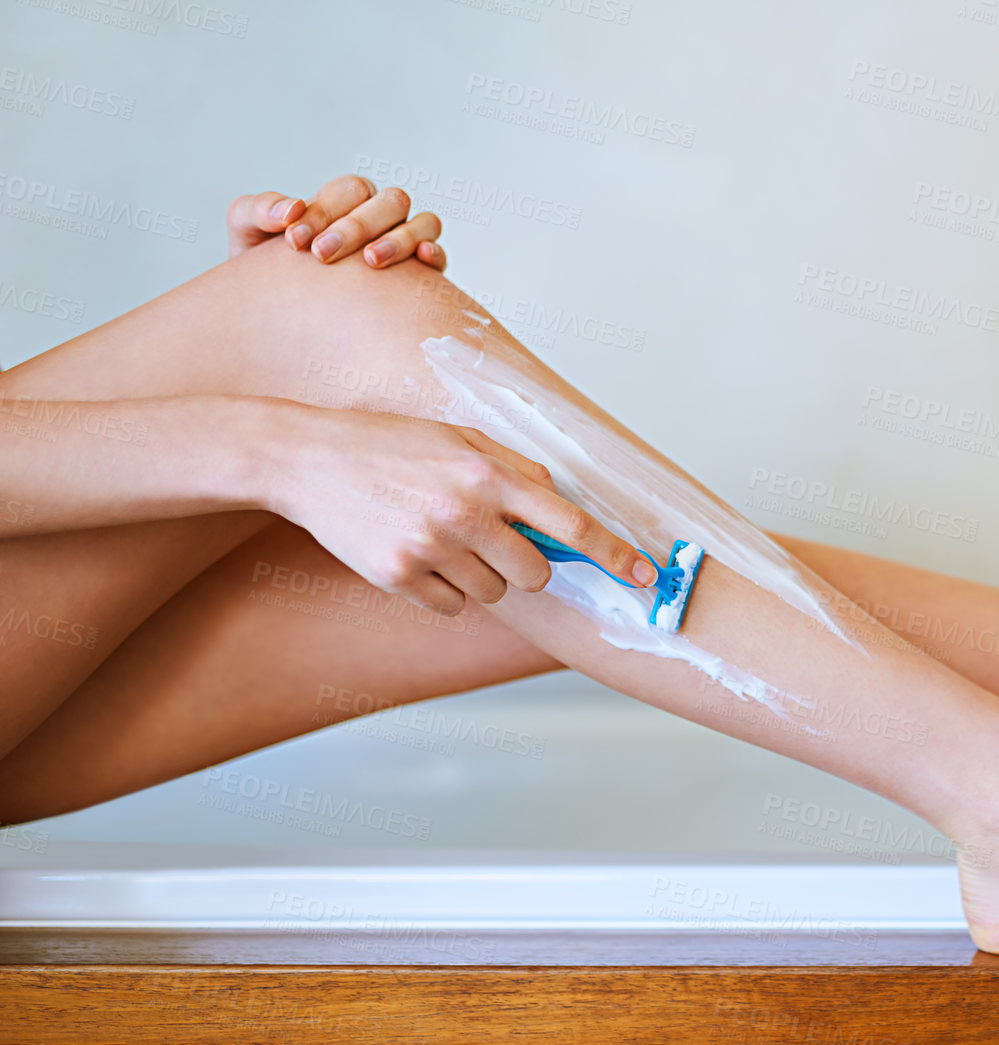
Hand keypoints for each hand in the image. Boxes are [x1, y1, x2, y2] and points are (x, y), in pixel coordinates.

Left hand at [226, 174, 446, 269]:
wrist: (279, 322)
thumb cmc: (266, 274)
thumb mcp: (248, 237)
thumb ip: (258, 211)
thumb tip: (291, 209)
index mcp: (343, 204)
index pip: (347, 192)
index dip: (324, 211)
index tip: (294, 242)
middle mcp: (379, 219)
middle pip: (389, 202)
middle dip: (357, 226)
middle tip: (322, 255)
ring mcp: (405, 245)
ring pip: (423, 222)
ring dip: (399, 238)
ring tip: (369, 262)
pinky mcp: (423, 278)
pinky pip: (440, 255)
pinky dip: (435, 253)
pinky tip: (421, 262)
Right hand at [258, 401, 657, 615]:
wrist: (307, 459)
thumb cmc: (390, 445)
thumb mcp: (460, 438)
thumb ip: (515, 470)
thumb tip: (560, 505)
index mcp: (489, 473)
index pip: (571, 523)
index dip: (614, 554)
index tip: (644, 574)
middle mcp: (465, 512)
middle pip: (535, 573)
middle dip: (525, 564)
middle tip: (491, 538)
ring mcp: (431, 547)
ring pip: (493, 592)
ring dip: (480, 574)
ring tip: (442, 536)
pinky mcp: (398, 575)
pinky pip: (450, 605)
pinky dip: (442, 589)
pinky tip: (416, 553)